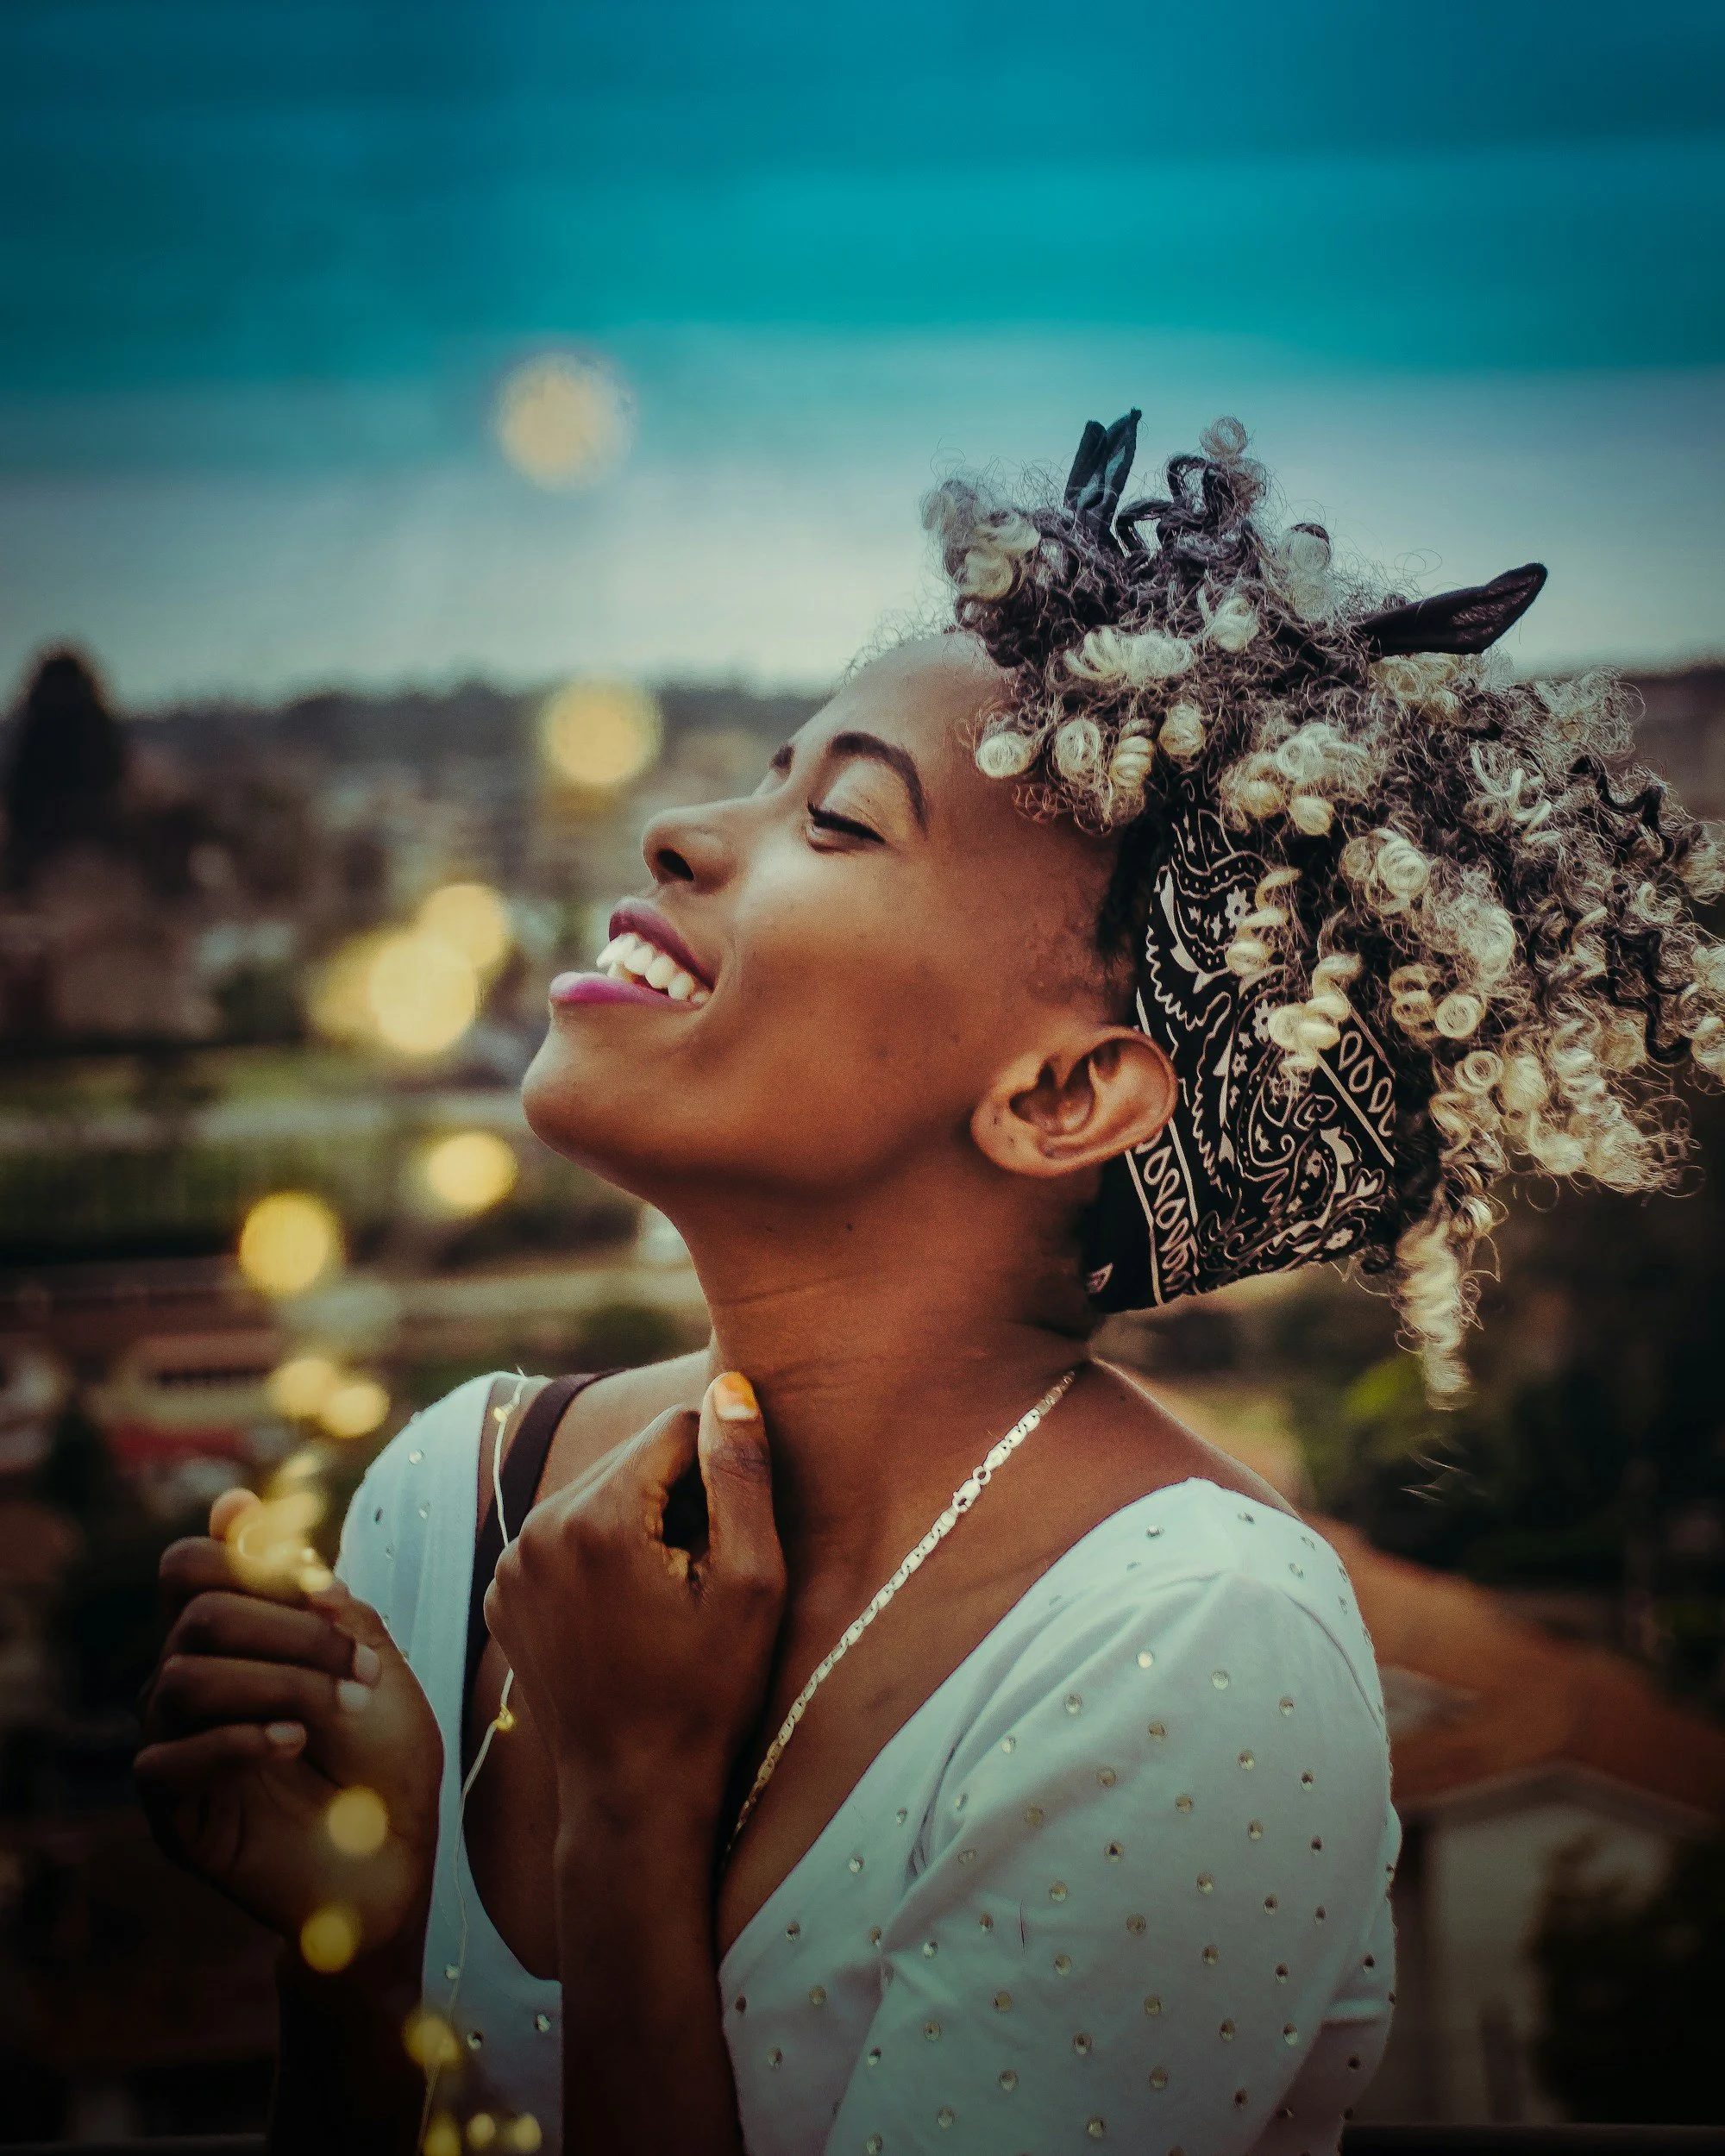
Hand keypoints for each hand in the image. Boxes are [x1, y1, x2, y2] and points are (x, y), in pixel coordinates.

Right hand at [135, 1489, 442, 1957]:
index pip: (191, 1567)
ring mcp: (176, 1744)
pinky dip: (237, 1740)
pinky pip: (168, 1759)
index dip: (234, 1551)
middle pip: (196, 1613)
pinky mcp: (173, 1811)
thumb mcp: (371, 1661)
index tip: (310, 1577)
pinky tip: (292, 1744)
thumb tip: (239, 1510)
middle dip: (286, 1626)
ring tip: (335, 1709)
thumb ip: (317, 1599)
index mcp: (234, 1639)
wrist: (396, 1858)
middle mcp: (192, 1681)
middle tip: (355, 1663)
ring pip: (181, 1677)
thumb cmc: (387, 1758)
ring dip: (274, 1681)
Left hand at [485, 1371, 785, 1840]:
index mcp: (598, 1517)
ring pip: (601, 1493)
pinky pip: (565, 1535)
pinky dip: (601, 1555)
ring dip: (641, 1523)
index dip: (720, 1478)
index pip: (678, 1428)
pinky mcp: (503, 1590)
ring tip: (664, 1599)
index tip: (725, 1547)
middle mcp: (538, 1526)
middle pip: (635, 1459)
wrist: (634, 1789)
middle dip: (678, 1499)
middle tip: (698, 1579)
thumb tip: (731, 1387)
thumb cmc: (707, 1693)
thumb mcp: (752, 1585)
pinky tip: (625, 1616)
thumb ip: (742, 1475)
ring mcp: (511, 1561)